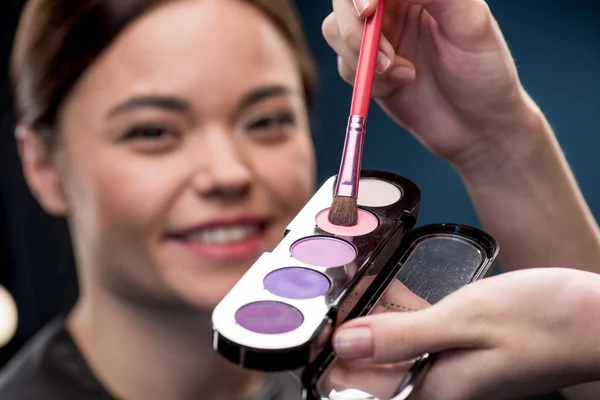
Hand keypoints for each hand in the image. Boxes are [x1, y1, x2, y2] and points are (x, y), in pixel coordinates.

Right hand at [322, 0, 541, 169]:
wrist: (477, 128)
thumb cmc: (485, 73)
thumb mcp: (470, 24)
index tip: (369, 13)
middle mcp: (394, 9)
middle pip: (345, 2)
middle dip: (355, 29)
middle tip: (384, 57)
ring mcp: (378, 39)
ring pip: (336, 31)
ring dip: (361, 58)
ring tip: (404, 74)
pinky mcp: (368, 71)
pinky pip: (344, 66)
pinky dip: (367, 80)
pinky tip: (400, 86)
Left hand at [332, 268, 599, 399]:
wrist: (594, 318)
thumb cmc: (542, 321)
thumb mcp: (463, 320)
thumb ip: (400, 337)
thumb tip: (343, 347)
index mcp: (433, 389)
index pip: (361, 391)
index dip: (328, 365)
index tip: (308, 335)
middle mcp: (438, 386)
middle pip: (373, 371)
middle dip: (345, 341)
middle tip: (324, 306)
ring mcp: (450, 370)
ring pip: (393, 351)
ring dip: (369, 325)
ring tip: (345, 295)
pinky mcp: (460, 352)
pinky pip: (416, 337)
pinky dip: (399, 316)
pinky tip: (389, 292)